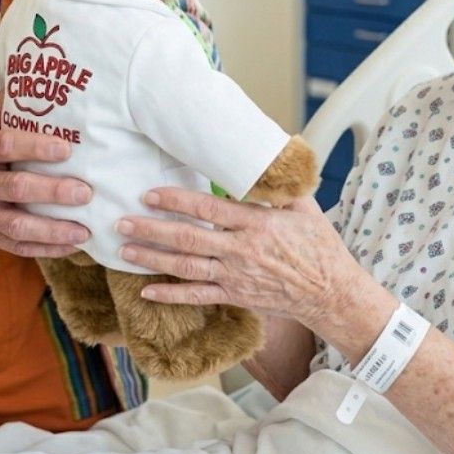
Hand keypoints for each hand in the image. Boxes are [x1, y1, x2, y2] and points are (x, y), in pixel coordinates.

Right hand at [0, 92, 91, 257]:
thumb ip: (6, 105)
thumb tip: (42, 79)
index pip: (5, 146)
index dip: (36, 148)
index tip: (66, 149)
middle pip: (15, 189)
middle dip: (53, 192)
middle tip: (85, 192)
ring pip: (16, 225)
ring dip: (53, 230)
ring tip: (84, 230)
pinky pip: (15, 246)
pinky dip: (45, 248)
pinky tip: (70, 245)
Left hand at [115, 189, 381, 338]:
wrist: (331, 292)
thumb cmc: (318, 245)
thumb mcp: (304, 207)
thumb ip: (277, 186)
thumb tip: (262, 157)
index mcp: (256, 224)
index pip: (208, 209)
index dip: (176, 200)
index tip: (149, 194)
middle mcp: (241, 250)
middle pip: (188, 239)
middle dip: (152, 229)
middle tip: (122, 222)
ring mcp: (236, 276)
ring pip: (186, 267)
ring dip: (153, 259)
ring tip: (125, 251)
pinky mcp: (235, 296)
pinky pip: (198, 296)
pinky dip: (171, 295)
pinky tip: (147, 292)